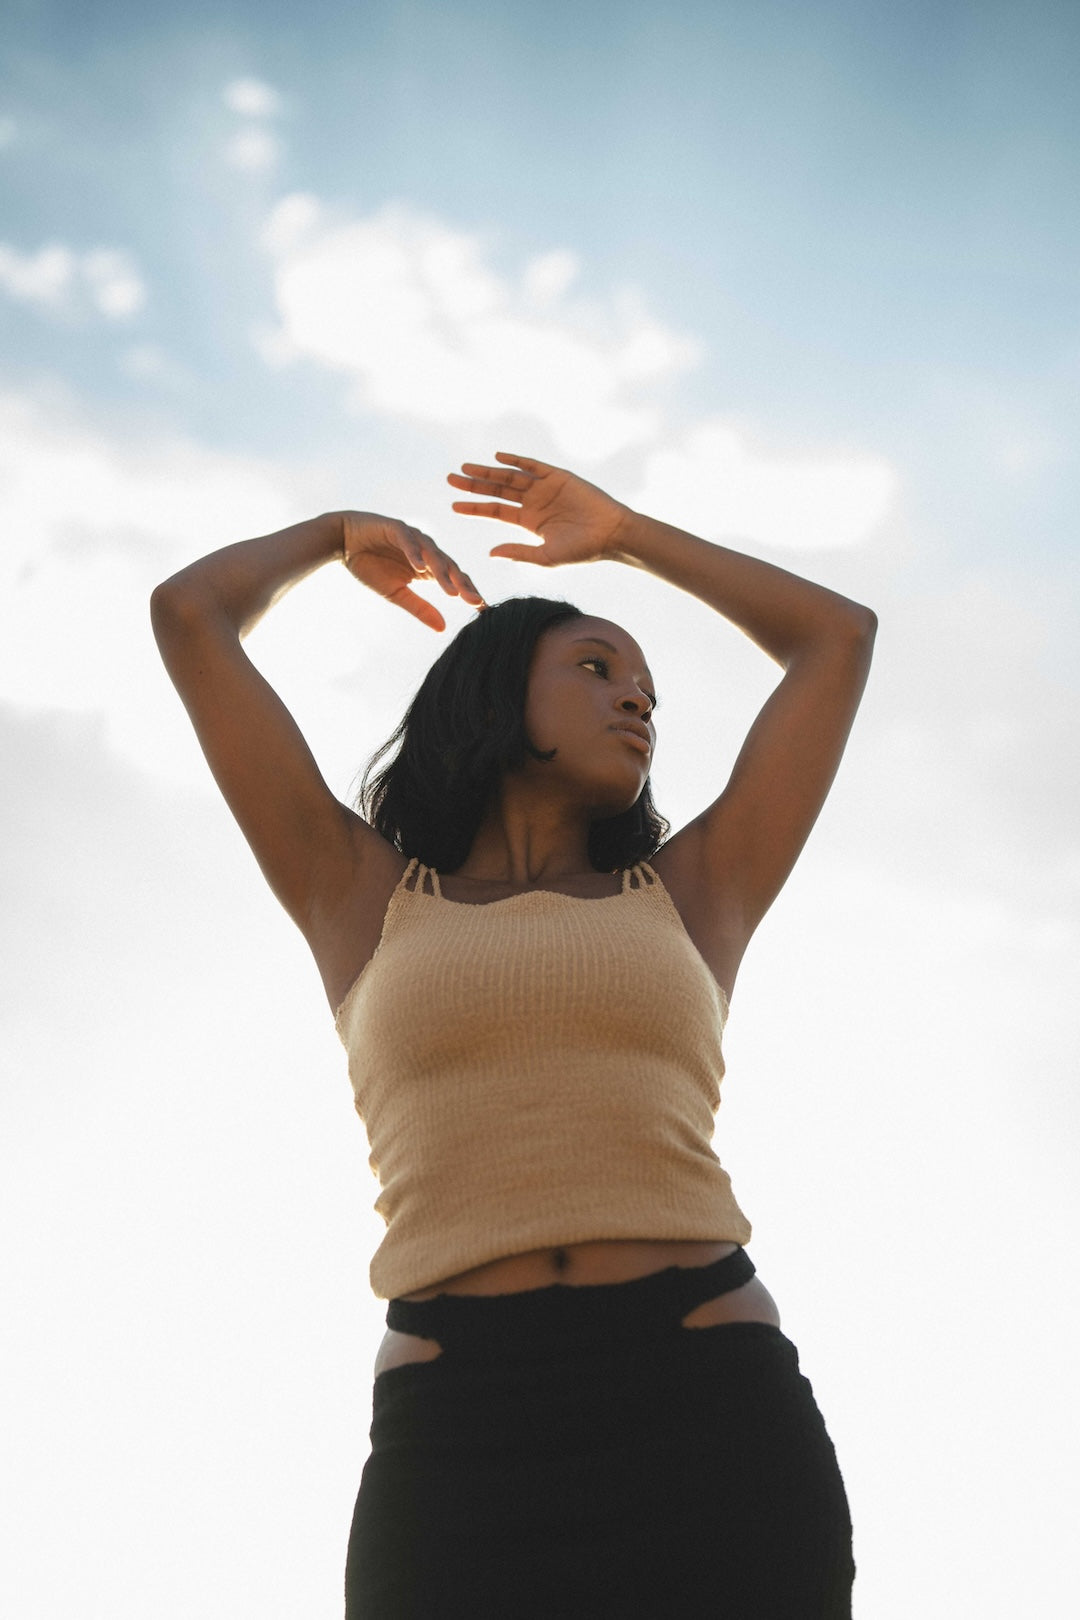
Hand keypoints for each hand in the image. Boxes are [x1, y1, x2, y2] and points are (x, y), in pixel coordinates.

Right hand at [341, 511, 484, 631]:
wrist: (342, 541)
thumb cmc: (370, 566)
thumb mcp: (396, 593)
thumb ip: (420, 608)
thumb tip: (443, 628)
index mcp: (430, 566)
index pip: (455, 579)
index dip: (468, 593)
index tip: (483, 610)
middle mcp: (426, 550)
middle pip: (450, 567)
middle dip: (463, 585)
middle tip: (475, 602)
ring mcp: (413, 537)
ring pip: (432, 554)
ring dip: (442, 573)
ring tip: (451, 591)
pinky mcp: (395, 527)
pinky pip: (408, 540)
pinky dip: (414, 553)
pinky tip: (420, 567)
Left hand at [447, 453, 631, 567]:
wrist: (611, 535)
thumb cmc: (582, 550)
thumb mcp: (545, 556)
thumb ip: (518, 552)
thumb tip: (490, 553)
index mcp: (528, 521)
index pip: (495, 511)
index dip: (474, 508)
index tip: (453, 506)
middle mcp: (533, 502)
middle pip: (497, 490)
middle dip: (473, 485)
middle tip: (450, 479)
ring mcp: (545, 487)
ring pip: (509, 477)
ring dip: (488, 471)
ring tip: (466, 469)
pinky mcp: (558, 476)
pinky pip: (532, 465)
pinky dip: (516, 460)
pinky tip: (498, 457)